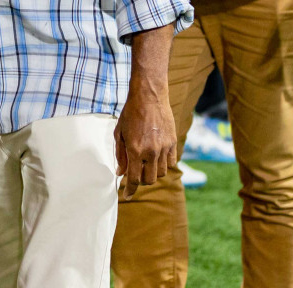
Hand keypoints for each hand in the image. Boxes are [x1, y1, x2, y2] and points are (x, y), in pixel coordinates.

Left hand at [114, 83, 178, 198]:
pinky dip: (164, 164)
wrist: (149, 96)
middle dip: (141, 180)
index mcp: (135, 150)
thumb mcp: (119, 133)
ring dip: (153, 172)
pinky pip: (171, 162)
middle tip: (136, 173)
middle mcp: (151, 152)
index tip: (127, 196)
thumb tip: (120, 173)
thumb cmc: (130, 113)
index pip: (133, 179)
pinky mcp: (173, 142)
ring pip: (161, 173)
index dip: (130, 190)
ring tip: (146, 162)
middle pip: (149, 179)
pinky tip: (157, 156)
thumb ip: (120, 155)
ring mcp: (164, 148)